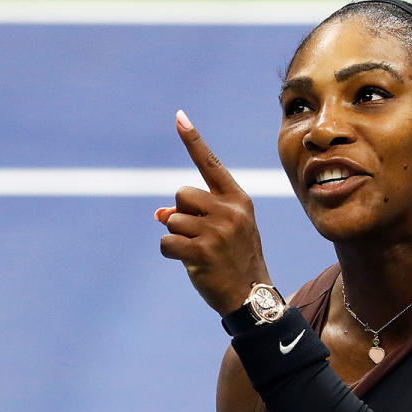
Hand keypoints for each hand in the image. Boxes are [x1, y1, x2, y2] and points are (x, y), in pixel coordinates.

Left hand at [156, 110, 272, 315]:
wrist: (251, 295)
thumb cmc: (235, 259)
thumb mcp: (225, 230)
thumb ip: (198, 215)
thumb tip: (159, 214)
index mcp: (238, 200)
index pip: (211, 164)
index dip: (193, 140)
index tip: (179, 116)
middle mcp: (229, 210)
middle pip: (182, 194)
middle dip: (180, 213)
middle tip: (198, 235)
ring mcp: (217, 230)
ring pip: (172, 220)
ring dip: (176, 237)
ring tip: (198, 252)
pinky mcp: (202, 251)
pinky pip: (166, 242)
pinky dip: (170, 252)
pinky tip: (187, 261)